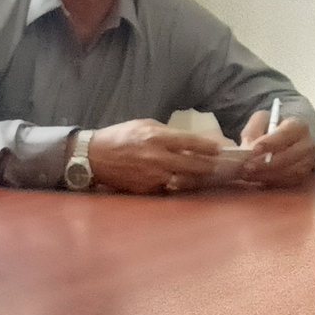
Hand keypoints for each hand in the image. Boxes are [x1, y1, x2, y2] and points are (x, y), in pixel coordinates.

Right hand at [86, 118, 223, 192]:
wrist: (94, 157)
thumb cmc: (120, 137)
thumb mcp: (144, 125)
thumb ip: (166, 133)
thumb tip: (187, 140)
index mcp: (157, 137)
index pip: (191, 142)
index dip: (208, 146)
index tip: (219, 149)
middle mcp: (157, 157)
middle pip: (194, 165)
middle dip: (209, 166)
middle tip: (219, 166)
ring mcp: (153, 176)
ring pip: (185, 180)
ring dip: (198, 179)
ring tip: (207, 177)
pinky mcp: (147, 189)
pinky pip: (169, 188)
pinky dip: (178, 186)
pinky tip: (185, 184)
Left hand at [236, 114, 314, 185]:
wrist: (290, 142)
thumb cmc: (273, 130)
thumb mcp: (262, 122)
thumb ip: (254, 129)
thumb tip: (249, 146)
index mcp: (298, 127)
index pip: (285, 134)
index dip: (270, 143)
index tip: (254, 149)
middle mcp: (308, 145)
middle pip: (288, 156)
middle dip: (266, 163)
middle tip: (247, 167)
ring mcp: (308, 163)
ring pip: (289, 172)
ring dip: (267, 175)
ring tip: (248, 175)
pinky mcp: (304, 176)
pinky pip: (288, 182)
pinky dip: (272, 182)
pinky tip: (257, 180)